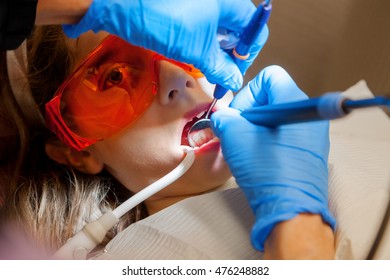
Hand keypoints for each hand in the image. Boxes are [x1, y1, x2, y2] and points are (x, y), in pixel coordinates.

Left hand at [62, 0, 267, 91]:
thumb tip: (234, 82)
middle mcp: (219, 2)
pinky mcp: (189, 10)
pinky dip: (204, 47)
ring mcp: (203, 5)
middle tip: (222, 77)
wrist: (122, 6)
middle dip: (231, 57)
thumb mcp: (197, 51)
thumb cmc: (162, 20)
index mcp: (229, 3)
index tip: (235, 73)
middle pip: (238, 31)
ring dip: (217, 54)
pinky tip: (197, 59)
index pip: (253, 31)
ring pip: (220, 32)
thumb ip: (220, 68)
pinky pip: (205, 30)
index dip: (247, 55)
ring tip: (209, 71)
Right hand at [211, 66, 335, 250]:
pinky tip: (259, 159)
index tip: (239, 116)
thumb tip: (222, 117)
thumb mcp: (236, 139)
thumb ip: (224, 119)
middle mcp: (309, 116)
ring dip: (257, 129)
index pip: (270, 77)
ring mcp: (313, 136)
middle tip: (237, 133)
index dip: (248, 93)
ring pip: (277, 119)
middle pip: (273, 98)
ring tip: (246, 149)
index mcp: (295, 103)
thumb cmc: (268, 172)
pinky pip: (286, 135)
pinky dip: (268, 141)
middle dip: (249, 114)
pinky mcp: (311, 153)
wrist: (291, 211)